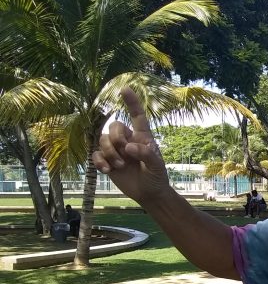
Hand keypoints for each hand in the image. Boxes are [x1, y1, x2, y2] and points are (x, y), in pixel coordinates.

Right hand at [92, 88, 170, 203]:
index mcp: (143, 137)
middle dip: (116, 138)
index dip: (132, 102)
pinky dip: (99, 161)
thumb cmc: (157, 177)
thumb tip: (129, 147)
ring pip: (103, 139)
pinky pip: (96, 154)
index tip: (125, 89)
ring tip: (120, 166)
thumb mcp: (157, 167)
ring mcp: (116, 150)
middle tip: (125, 154)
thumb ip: (147, 155)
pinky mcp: (107, 161)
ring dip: (109, 153)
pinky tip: (107, 170)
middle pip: (114, 126)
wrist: (149, 194)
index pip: (137, 116)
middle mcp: (128, 140)